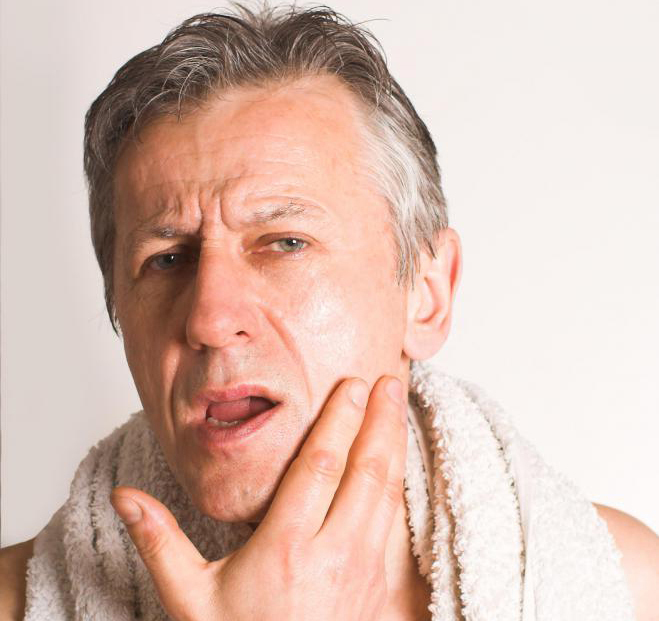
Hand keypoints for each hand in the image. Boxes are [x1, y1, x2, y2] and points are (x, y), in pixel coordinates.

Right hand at [111, 375, 407, 620]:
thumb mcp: (191, 598)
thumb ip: (160, 542)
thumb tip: (125, 498)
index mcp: (285, 548)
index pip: (320, 468)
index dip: (338, 421)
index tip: (352, 385)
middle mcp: (334, 554)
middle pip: (365, 471)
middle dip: (379, 420)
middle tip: (390, 378)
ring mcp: (366, 573)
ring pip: (388, 493)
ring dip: (395, 444)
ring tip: (400, 405)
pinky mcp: (383, 589)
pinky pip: (399, 524)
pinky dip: (402, 484)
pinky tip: (403, 461)